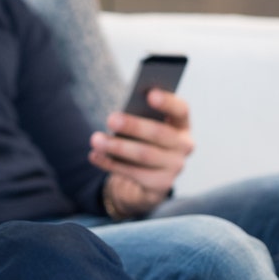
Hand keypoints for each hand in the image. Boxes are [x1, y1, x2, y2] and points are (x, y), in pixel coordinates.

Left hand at [88, 88, 194, 217]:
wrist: (141, 180)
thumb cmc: (139, 142)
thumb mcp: (140, 128)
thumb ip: (137, 118)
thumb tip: (119, 116)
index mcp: (180, 125)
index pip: (181, 110)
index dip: (168, 102)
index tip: (150, 94)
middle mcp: (184, 146)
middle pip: (159, 134)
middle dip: (134, 126)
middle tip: (110, 119)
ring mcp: (175, 167)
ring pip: (145, 155)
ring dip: (117, 146)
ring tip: (95, 139)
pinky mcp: (161, 185)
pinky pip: (133, 173)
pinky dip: (110, 163)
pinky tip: (94, 155)